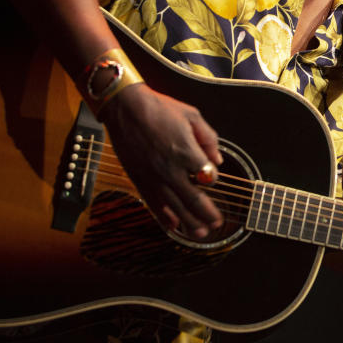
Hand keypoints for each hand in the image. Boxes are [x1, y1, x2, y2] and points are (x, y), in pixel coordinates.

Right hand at [98, 83, 222, 237]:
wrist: (125, 108)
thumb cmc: (160, 109)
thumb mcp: (192, 116)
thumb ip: (208, 138)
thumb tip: (217, 159)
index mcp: (186, 151)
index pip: (207, 176)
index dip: (213, 179)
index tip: (212, 177)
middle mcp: (170, 169)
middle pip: (194, 199)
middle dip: (207, 214)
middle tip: (217, 223)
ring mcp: (153, 177)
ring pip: (174, 207)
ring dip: (189, 223)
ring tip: (201, 234)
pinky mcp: (139, 180)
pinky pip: (154, 204)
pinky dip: (165, 217)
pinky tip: (174, 227)